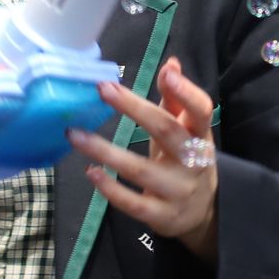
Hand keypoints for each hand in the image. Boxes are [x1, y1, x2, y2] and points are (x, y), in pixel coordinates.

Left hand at [69, 59, 220, 260]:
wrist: (204, 213)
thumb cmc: (186, 161)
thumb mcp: (186, 132)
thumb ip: (175, 100)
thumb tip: (170, 63)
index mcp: (200, 135)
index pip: (201, 111)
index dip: (186, 92)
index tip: (166, 73)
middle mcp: (193, 161)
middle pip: (166, 131)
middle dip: (134, 109)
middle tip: (103, 89)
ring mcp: (178, 191)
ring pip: (141, 170)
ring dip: (105, 152)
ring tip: (75, 135)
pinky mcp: (162, 215)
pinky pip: (133, 203)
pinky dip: (110, 189)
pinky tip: (91, 172)